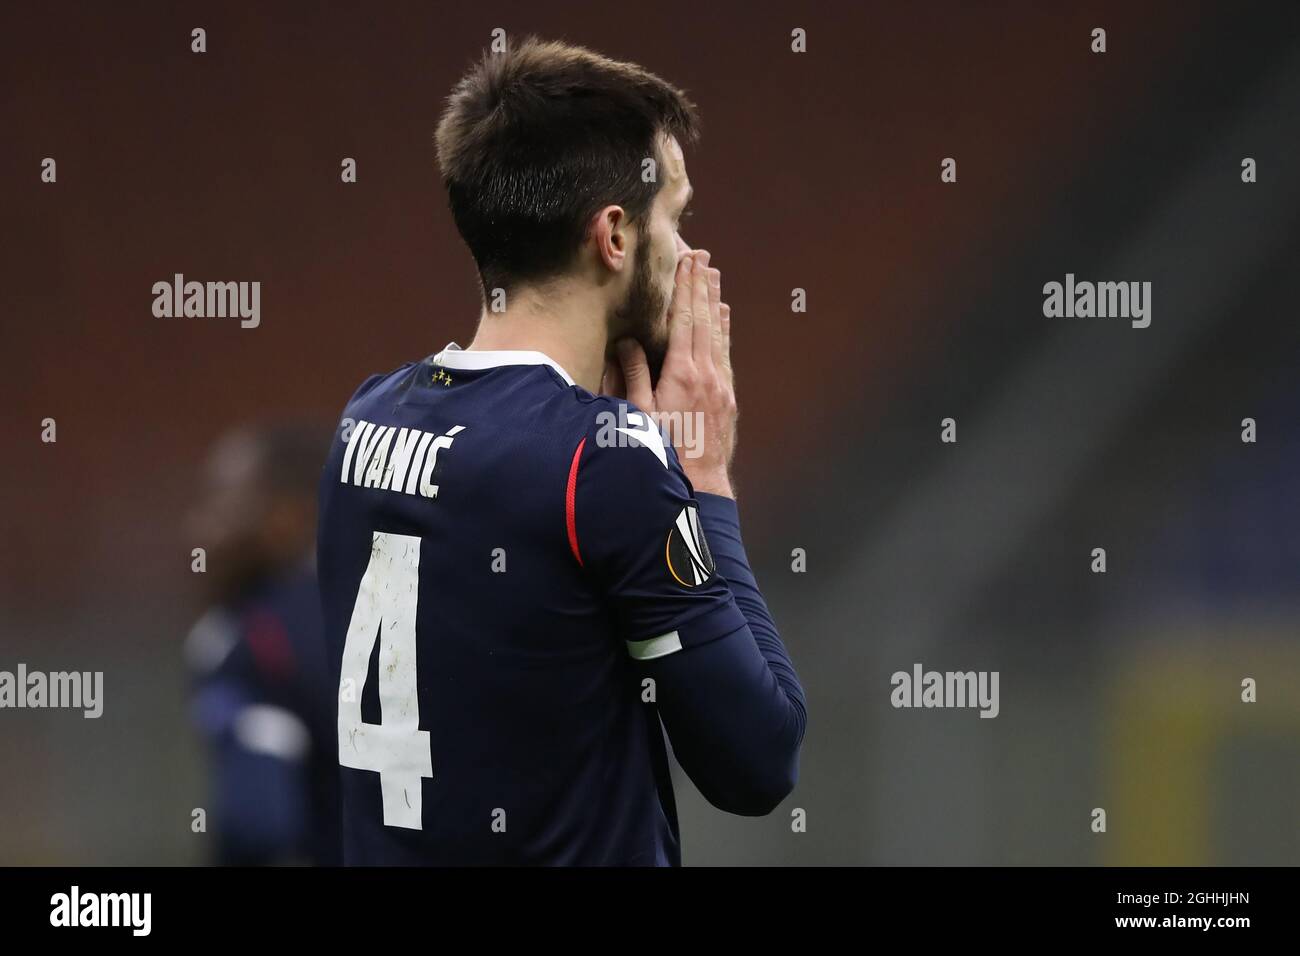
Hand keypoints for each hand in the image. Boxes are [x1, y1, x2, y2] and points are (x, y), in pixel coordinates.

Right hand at [611, 249, 737, 497]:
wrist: (700, 484)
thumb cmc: (663, 451)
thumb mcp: (639, 414)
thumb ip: (633, 375)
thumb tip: (627, 343)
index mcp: (681, 373)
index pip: (683, 320)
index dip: (684, 289)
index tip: (685, 264)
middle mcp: (706, 373)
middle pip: (704, 320)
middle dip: (702, 286)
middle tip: (703, 258)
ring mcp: (721, 384)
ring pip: (719, 334)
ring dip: (715, 303)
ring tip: (714, 277)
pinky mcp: (728, 397)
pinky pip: (726, 354)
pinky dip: (724, 331)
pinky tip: (723, 317)